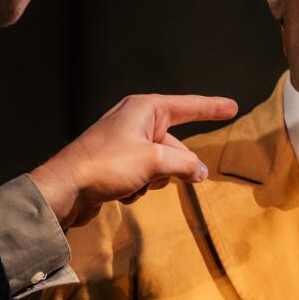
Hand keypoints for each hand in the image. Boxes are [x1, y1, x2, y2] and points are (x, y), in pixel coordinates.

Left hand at [29, 93, 235, 228]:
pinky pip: (143, 177)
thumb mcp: (154, 161)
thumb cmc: (106, 165)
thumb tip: (200, 171)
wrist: (66, 189)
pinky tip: (122, 193)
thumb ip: (184, 163)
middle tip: (167, 178)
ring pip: (160, 164)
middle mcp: (134, 121)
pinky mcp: (115, 165)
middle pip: (174, 144)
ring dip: (153, 180)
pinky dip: (138, 188)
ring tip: (133, 184)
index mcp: (144, 109)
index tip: (233, 107)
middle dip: (174, 166)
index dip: (211, 108)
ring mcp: (124, 144)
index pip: (187, 106)